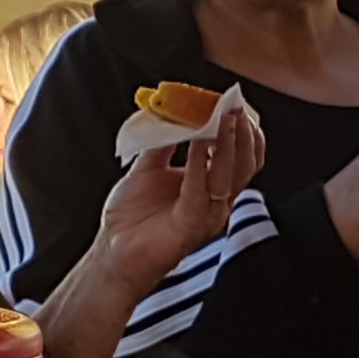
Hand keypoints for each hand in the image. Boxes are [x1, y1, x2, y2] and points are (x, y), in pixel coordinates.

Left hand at [91, 100, 266, 291]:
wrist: (113, 251)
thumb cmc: (132, 218)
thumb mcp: (149, 168)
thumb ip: (163, 142)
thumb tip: (172, 112)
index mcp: (212, 188)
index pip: (243, 159)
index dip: (245, 133)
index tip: (235, 106)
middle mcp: (215, 202)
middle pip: (244, 165)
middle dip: (242, 133)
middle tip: (233, 107)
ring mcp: (206, 215)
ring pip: (229, 176)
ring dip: (228, 143)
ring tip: (222, 117)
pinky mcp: (190, 225)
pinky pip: (200, 189)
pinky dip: (199, 161)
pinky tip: (197, 141)